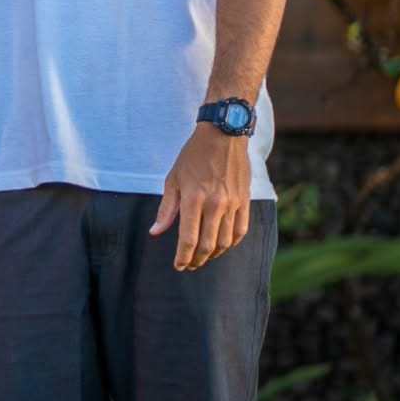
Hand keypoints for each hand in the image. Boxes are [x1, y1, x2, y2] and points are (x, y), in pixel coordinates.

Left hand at [149, 124, 250, 270]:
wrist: (223, 134)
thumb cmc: (193, 156)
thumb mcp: (173, 179)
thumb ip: (166, 209)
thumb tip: (155, 232)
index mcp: (193, 199)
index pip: (188, 240)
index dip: (182, 257)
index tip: (178, 266)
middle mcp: (214, 205)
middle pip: (207, 246)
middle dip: (197, 260)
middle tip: (189, 265)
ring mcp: (232, 204)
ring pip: (224, 242)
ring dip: (213, 254)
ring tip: (204, 257)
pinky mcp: (244, 201)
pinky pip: (240, 230)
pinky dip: (231, 243)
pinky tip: (222, 245)